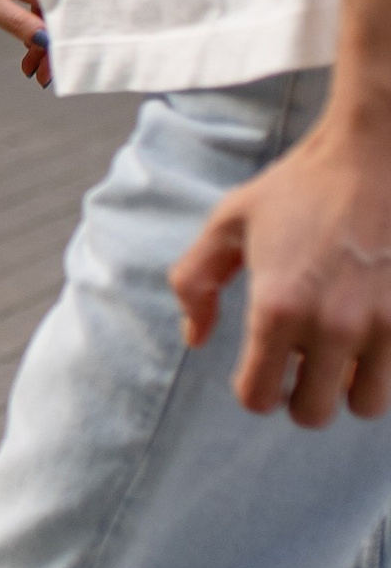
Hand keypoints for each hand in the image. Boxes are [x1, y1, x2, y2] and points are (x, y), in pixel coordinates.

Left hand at [0, 0, 51, 85]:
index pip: (60, 21)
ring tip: (28, 61)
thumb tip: (46, 41)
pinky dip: (33, 19)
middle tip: (37, 74)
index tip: (49, 73)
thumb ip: (18, 23)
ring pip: (48, 8)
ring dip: (41, 36)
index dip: (56, 50)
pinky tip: (26, 35)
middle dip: (49, 48)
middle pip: (58, 16)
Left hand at [170, 113, 390, 421]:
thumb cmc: (301, 186)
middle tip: (302, 368)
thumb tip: (195, 339)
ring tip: (343, 356)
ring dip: (350, 389)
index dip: (254, 391)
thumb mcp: (229, 221)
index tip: (262, 374)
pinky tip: (373, 336)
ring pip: (366, 405)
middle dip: (301, 397)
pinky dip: (385, 367)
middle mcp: (331, 325)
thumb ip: (196, 282)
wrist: (377, 154)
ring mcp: (383, 325)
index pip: (258, 397)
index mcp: (277, 306)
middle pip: (312, 414)